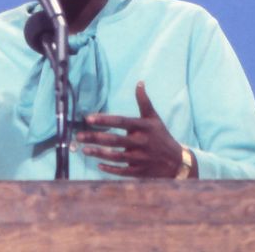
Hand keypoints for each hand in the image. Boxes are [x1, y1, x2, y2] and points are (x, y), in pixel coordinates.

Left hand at [76, 81, 194, 178]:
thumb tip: (140, 82)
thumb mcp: (154, 118)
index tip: (88, 118)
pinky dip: (109, 168)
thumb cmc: (161, 136)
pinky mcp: (139, 171)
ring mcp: (139, 158)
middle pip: (113, 140)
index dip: (104, 120)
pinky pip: (121, 171)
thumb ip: (144, 102)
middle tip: (78, 136)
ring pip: (115, 156)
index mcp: (143, 127)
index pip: (120, 121)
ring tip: (83, 150)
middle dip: (94, 138)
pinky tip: (98, 164)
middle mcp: (140, 142)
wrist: (176, 161)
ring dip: (98, 153)